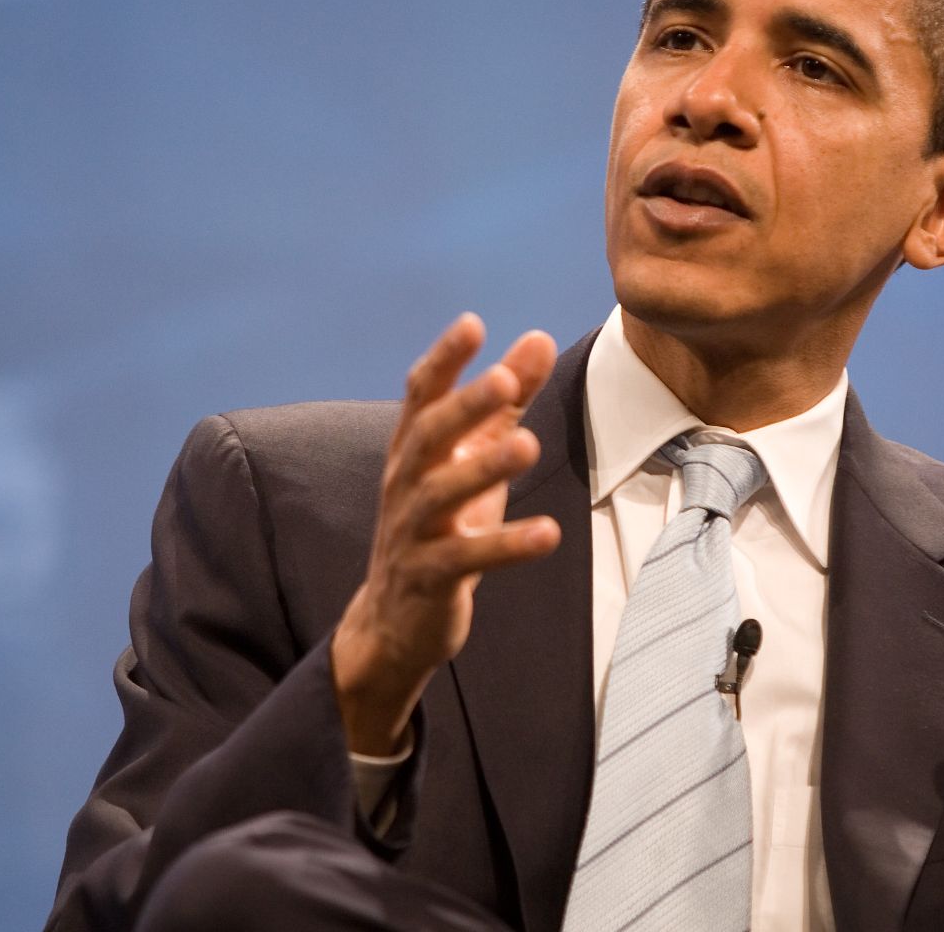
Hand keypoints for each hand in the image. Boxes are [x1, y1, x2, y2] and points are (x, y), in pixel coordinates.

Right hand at [330, 314, 561, 754]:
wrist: (395, 621)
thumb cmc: (443, 525)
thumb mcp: (473, 459)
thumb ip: (505, 402)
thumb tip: (537, 337)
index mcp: (413, 449)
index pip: (421, 395)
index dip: (445, 359)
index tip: (472, 324)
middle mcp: (405, 484)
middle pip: (428, 437)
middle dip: (464, 407)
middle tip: (503, 380)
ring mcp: (412, 532)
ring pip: (440, 496)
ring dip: (483, 470)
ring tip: (529, 446)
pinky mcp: (430, 579)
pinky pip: (466, 560)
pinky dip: (507, 546)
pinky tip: (549, 534)